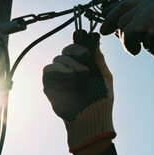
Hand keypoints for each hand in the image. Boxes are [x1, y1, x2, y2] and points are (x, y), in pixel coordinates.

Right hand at [42, 30, 114, 153]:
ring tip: (82, 73)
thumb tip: (94, 36)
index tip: (84, 35)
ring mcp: (60, 77)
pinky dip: (59, 69)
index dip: (79, 40)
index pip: (78, 47)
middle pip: (66, 50)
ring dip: (70, 62)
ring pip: (58, 58)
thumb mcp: (104, 75)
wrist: (93, 119)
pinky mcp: (50, 85)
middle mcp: (71, 69)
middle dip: (75, 49)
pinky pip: (48, 70)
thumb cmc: (102, 100)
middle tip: (85, 55)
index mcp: (84, 65)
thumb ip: (98, 57)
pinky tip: (70, 75)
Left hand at [100, 0, 153, 69]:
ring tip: (135, 49)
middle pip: (121, 9)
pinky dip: (129, 45)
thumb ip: (139, 23)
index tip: (103, 15)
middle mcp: (152, 1)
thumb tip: (114, 26)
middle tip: (103, 32)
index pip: (128, 1)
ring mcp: (150, 9)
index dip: (113, 9)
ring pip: (123, 23)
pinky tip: (137, 51)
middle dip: (110, 21)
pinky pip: (128, 33)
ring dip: (125, 40)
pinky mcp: (148, 19)